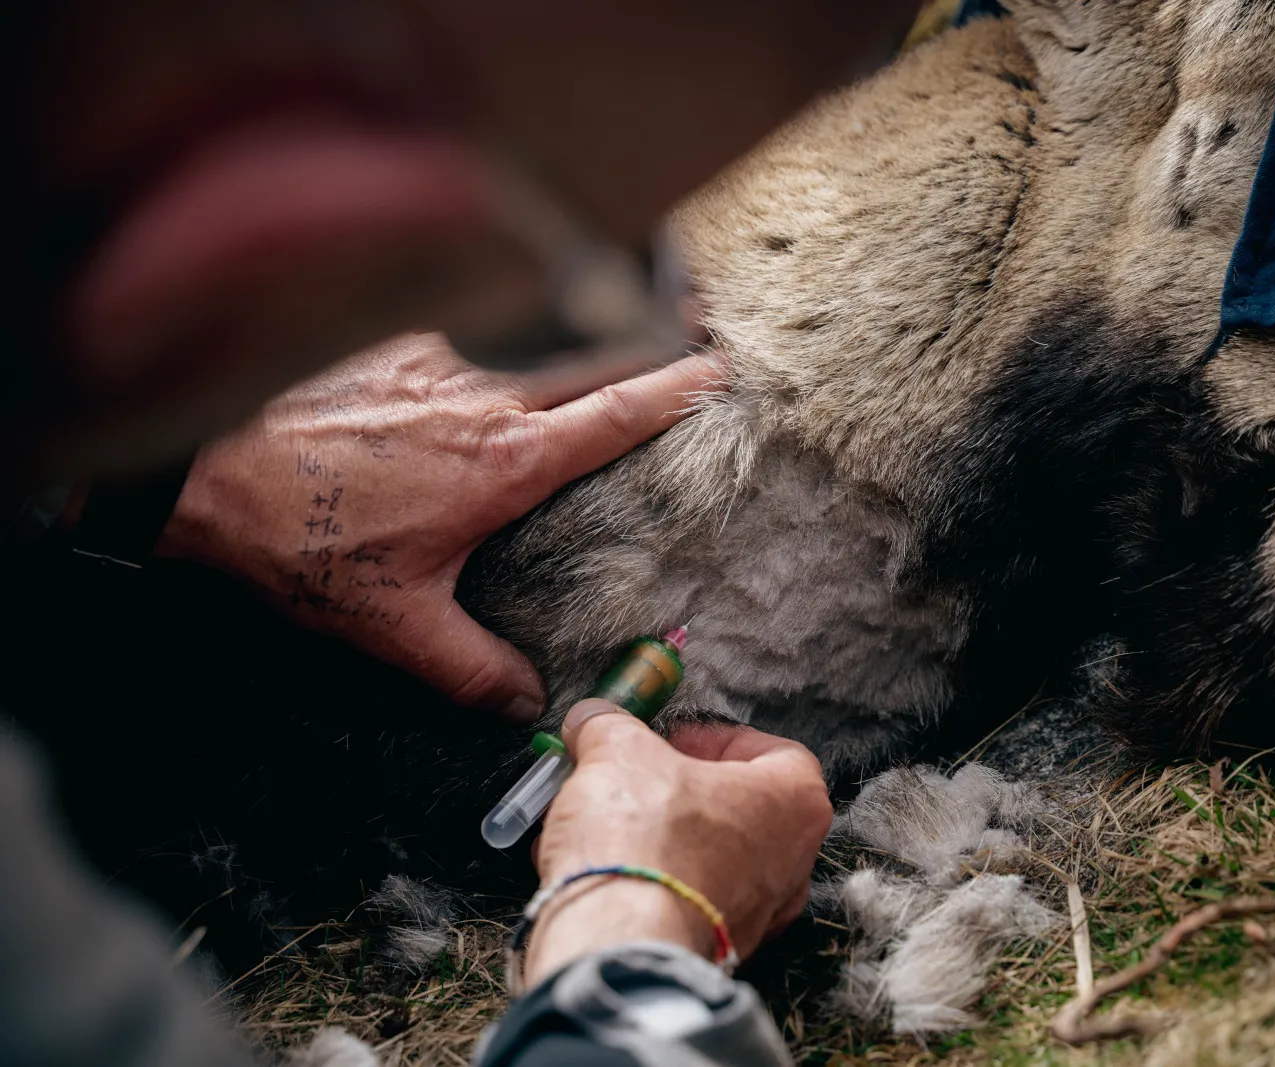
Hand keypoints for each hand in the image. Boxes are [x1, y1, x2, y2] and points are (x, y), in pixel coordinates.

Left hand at [155, 331, 720, 717]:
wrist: (192, 472)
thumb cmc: (299, 546)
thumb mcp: (394, 628)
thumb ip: (472, 670)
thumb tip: (528, 705)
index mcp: (503, 461)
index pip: (617, 415)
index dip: (678, 392)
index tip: (720, 373)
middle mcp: (481, 394)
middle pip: (589, 360)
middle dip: (641, 351)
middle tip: (682, 334)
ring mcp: (433, 357)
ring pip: (521, 348)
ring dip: (555, 356)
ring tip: (572, 367)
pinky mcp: (386, 342)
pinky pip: (458, 342)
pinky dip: (480, 356)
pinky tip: (454, 382)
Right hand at [521, 701, 832, 985]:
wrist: (617, 944)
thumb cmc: (642, 842)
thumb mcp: (617, 752)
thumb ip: (610, 726)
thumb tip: (596, 720)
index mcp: (795, 802)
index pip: (769, 749)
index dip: (712, 737)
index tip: (665, 740)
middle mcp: (792, 862)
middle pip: (735, 804)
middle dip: (676, 787)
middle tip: (631, 776)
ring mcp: (758, 913)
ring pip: (707, 855)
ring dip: (657, 835)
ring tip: (604, 821)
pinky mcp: (717, 949)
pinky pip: (684, 900)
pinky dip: (646, 881)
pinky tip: (598, 867)